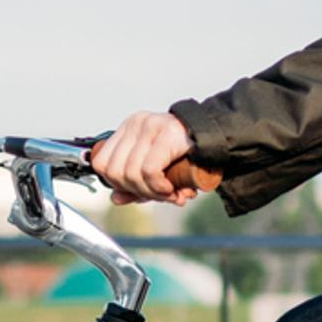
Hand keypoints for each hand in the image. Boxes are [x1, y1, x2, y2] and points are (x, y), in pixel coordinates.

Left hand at [90, 108, 214, 205]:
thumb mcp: (156, 171)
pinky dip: (159, 188)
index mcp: (127, 129)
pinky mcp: (166, 133)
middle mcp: (135, 123)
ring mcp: (150, 125)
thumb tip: (115, 199)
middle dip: (136, 192)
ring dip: (151, 193)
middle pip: (114, 171)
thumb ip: (135, 185)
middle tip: (159, 196)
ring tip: (169, 194)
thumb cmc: (186, 155)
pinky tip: (171, 190)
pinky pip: (149, 171)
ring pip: (131, 173)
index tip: (140, 192)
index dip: (118, 185)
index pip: (102, 163)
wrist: (219, 138)